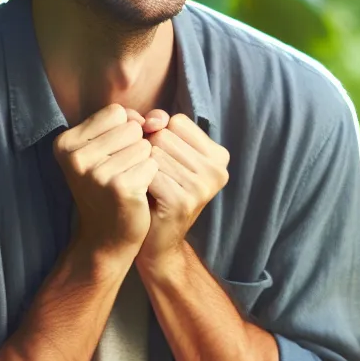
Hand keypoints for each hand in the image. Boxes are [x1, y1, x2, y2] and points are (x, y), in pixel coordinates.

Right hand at [54, 103, 159, 265]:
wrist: (107, 237)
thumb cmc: (112, 187)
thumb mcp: (110, 149)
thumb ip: (134, 122)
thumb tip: (159, 117)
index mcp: (66, 141)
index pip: (117, 112)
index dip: (128, 130)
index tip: (117, 155)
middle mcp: (75, 155)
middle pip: (133, 127)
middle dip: (137, 147)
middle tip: (122, 172)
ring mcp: (95, 172)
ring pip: (145, 145)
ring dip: (145, 163)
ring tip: (129, 182)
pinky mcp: (118, 187)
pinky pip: (152, 165)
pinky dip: (151, 177)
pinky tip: (137, 193)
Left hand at [136, 112, 229, 274]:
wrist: (157, 241)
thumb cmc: (158, 192)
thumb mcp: (167, 155)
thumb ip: (161, 127)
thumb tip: (153, 119)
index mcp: (219, 155)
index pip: (177, 121)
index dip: (159, 136)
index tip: (162, 160)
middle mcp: (218, 170)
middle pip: (164, 135)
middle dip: (150, 152)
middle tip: (155, 178)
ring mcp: (203, 186)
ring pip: (154, 153)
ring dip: (143, 168)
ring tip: (151, 188)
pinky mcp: (184, 201)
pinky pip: (149, 174)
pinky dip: (140, 182)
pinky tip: (146, 197)